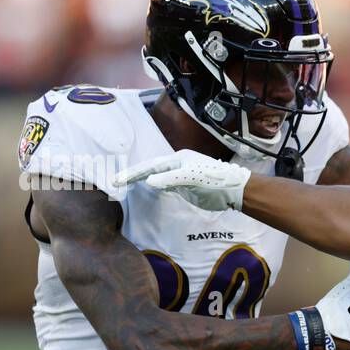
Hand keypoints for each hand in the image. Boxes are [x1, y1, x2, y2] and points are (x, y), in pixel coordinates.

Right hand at [113, 149, 249, 210]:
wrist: (233, 190)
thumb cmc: (214, 180)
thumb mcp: (190, 178)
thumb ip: (169, 179)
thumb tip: (149, 181)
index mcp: (177, 159)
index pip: (150, 166)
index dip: (133, 173)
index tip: (118, 180)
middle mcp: (176, 166)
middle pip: (150, 170)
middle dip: (133, 175)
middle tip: (115, 182)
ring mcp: (180, 177)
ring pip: (156, 178)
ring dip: (141, 180)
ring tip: (124, 184)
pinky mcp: (185, 188)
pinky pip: (165, 186)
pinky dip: (154, 187)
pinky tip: (147, 188)